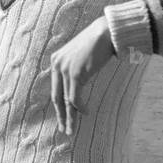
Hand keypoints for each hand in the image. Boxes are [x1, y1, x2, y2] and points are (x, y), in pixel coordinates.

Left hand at [50, 16, 115, 135]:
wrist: (106, 32)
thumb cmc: (98, 42)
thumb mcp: (81, 55)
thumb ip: (75, 67)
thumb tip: (78, 83)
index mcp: (56, 60)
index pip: (55, 87)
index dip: (59, 104)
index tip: (62, 116)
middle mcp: (57, 64)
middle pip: (56, 96)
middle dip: (60, 114)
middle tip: (63, 129)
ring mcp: (65, 69)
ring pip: (66, 100)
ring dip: (70, 117)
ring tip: (71, 130)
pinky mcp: (75, 74)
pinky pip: (75, 97)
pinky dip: (80, 108)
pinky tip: (86, 113)